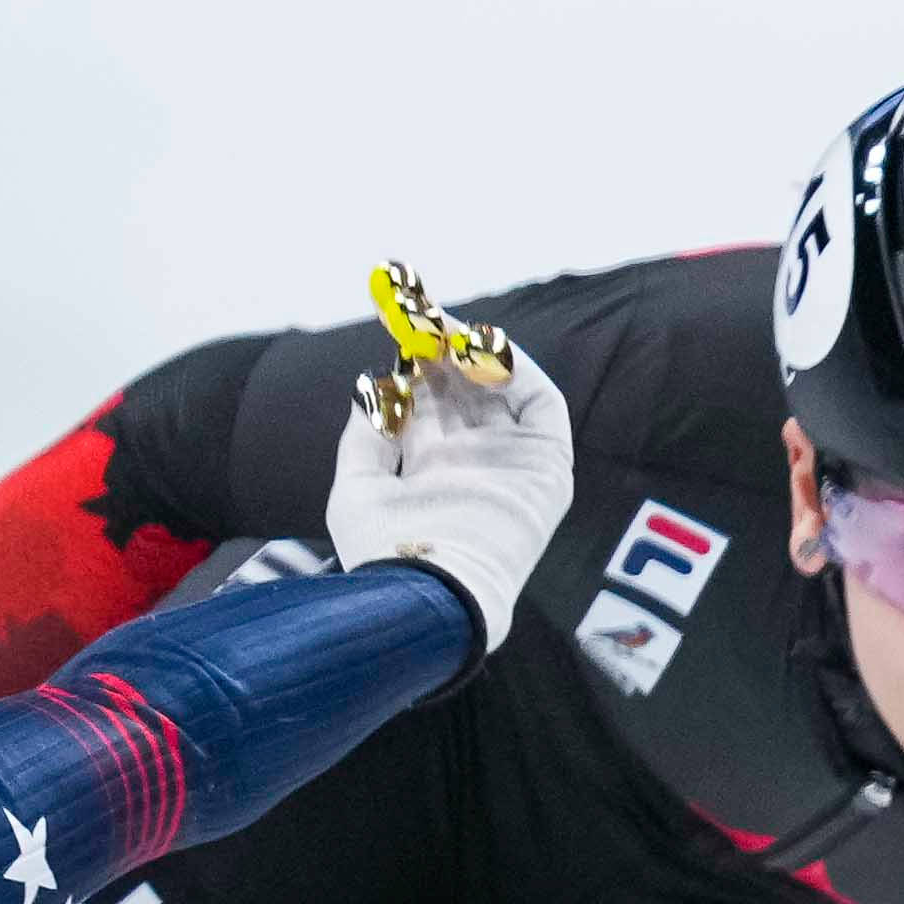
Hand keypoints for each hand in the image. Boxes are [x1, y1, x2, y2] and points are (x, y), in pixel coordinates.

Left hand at [327, 337, 573, 648]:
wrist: (431, 594)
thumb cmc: (387, 553)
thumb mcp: (357, 488)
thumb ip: (365, 436)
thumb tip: (370, 387)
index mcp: (429, 473)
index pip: (427, 403)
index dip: (412, 364)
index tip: (394, 326)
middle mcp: (471, 464)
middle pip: (463, 389)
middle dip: (440, 346)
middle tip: (417, 309)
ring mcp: (510, 464)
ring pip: (499, 389)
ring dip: (474, 351)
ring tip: (444, 325)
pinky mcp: (546, 468)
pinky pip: (543, 405)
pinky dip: (517, 371)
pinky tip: (480, 348)